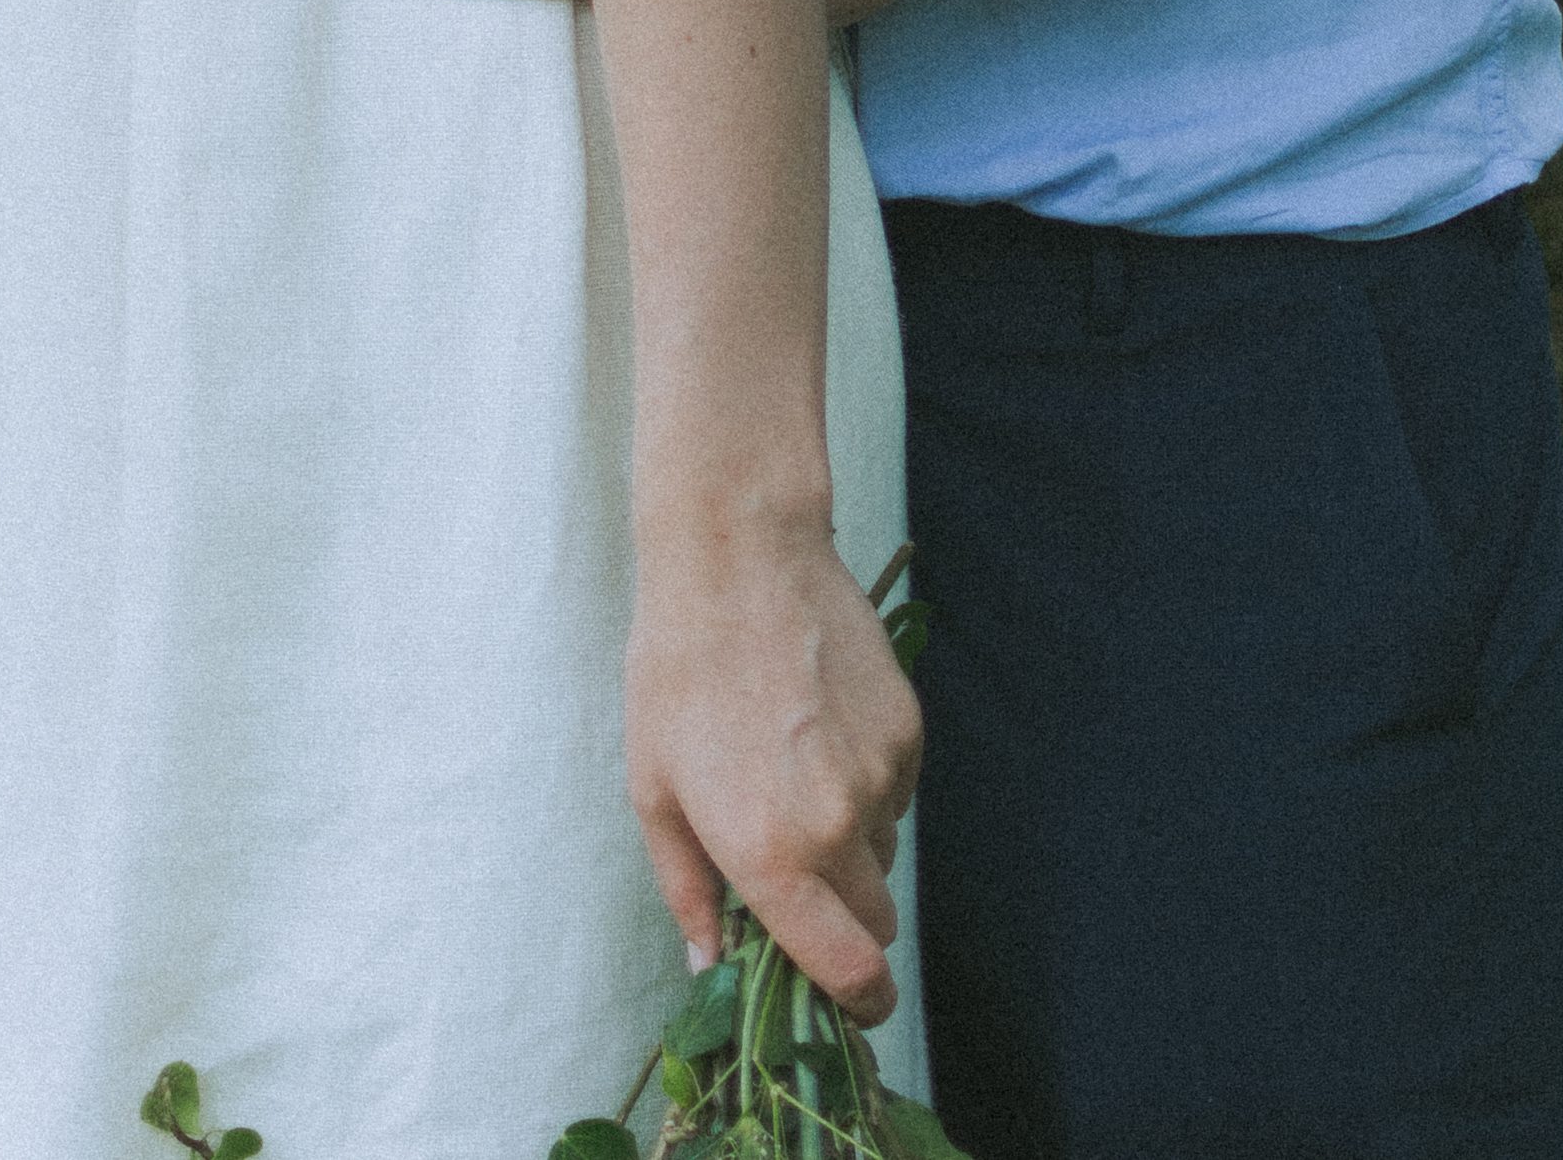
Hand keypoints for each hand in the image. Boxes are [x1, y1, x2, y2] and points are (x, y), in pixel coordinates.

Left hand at [624, 515, 921, 1021]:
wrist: (739, 555)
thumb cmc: (677, 671)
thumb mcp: (653, 791)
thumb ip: (690, 893)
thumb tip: (712, 968)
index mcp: (772, 855)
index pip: (852, 975)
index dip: (857, 1006)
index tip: (842, 1003)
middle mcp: (838, 827)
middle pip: (875, 926)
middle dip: (842, 922)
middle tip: (791, 876)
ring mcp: (882, 776)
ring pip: (884, 856)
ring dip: (850, 849)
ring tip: (791, 777)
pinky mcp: (908, 730)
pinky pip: (896, 795)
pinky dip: (866, 789)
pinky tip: (817, 733)